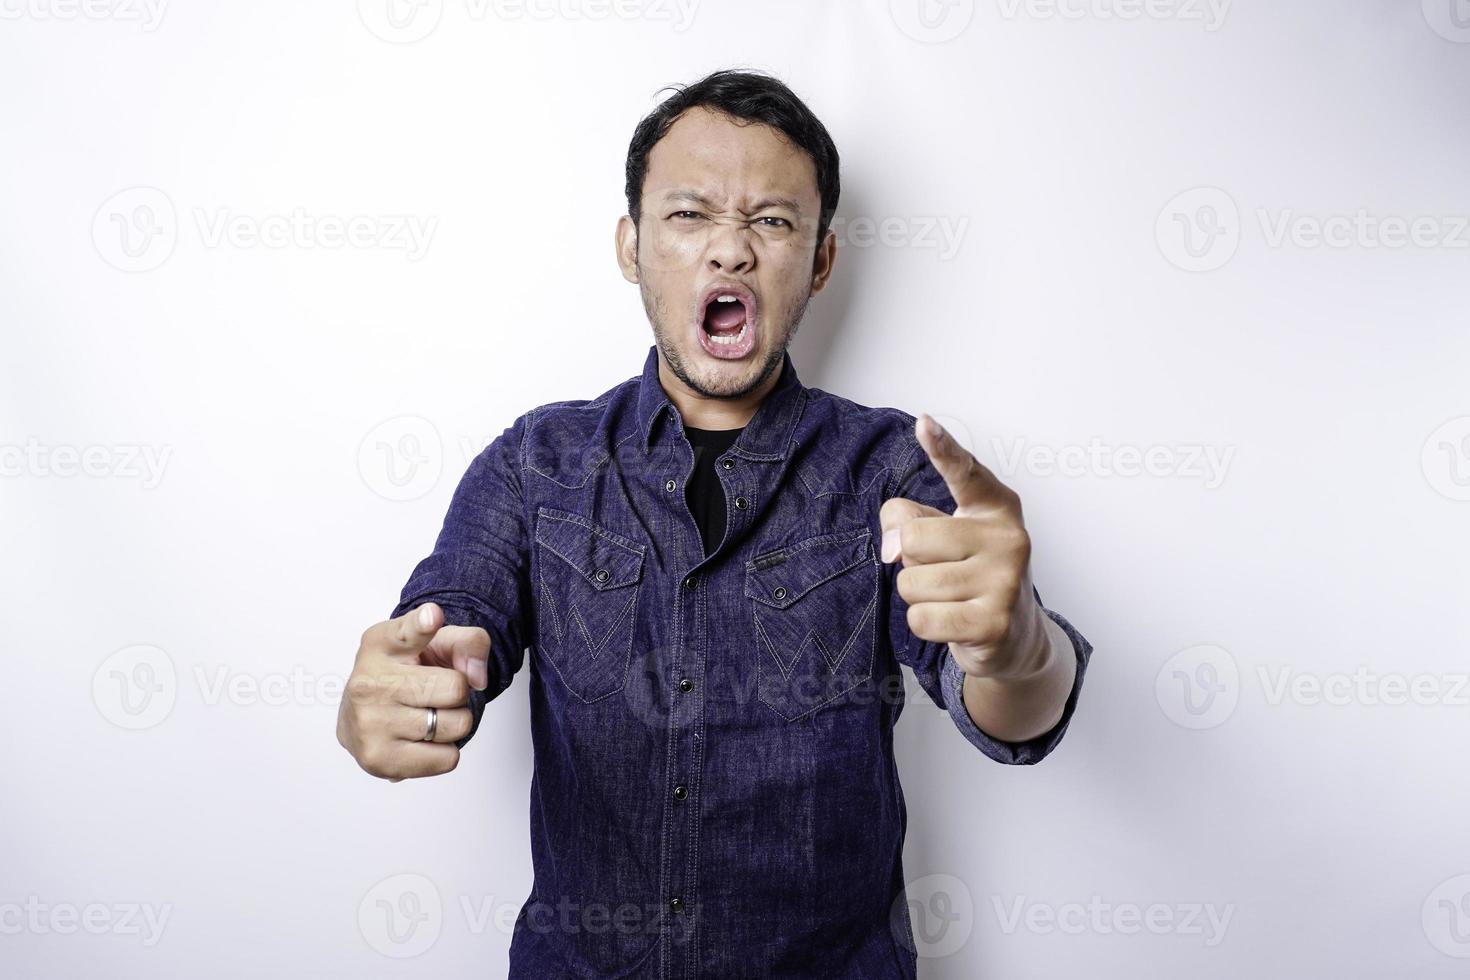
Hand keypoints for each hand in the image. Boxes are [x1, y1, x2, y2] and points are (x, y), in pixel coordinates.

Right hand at [336, 603, 490, 780]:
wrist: (362, 714)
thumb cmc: (403, 674)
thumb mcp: (435, 643)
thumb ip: (468, 642)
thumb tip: (477, 677)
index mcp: (383, 643)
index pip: (409, 630)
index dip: (424, 623)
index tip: (432, 616)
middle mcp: (370, 682)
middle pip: (455, 689)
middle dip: (457, 693)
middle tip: (434, 693)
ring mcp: (370, 723)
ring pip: (456, 726)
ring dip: (453, 723)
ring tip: (426, 715)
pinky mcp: (378, 759)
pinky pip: (448, 758)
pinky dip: (445, 751)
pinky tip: (421, 739)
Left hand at [879, 414, 1049, 680]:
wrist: (1015, 636)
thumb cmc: (970, 574)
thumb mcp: (940, 536)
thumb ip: (905, 522)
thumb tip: (890, 548)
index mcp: (995, 507)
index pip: (964, 472)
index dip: (942, 448)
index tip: (924, 423)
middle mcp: (1008, 538)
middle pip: (913, 538)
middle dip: (912, 561)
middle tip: (944, 571)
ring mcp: (1005, 581)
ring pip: (911, 582)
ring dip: (918, 596)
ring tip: (951, 597)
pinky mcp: (994, 623)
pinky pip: (921, 618)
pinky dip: (925, 623)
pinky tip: (953, 621)